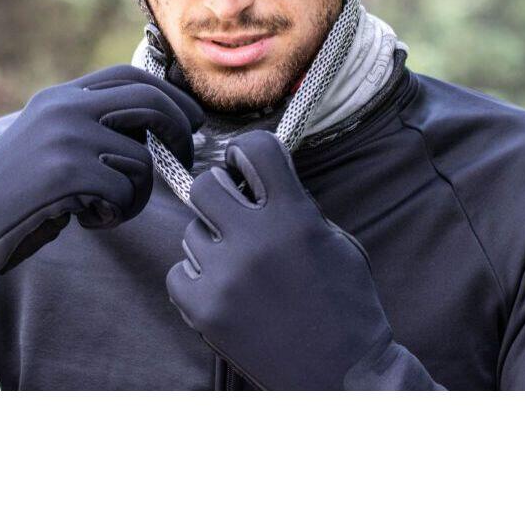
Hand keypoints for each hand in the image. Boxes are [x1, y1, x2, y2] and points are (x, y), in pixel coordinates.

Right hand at [0, 65, 202, 340]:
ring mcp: (65, 137)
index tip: (191, 120)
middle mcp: (63, 108)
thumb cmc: (13, 197)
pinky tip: (87, 220)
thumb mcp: (48, 143)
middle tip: (184, 160)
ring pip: (141, 158)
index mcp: (59, 97)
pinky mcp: (66, 173)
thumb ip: (89, 125)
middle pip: (149, 103)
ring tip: (105, 208)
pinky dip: (116, 213)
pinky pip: (125, 191)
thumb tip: (155, 123)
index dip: (170, 96)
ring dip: (138, 192)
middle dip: (178, 131)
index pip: (129, 77)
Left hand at [167, 130, 437, 389]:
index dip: (247, 153)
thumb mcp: (336, 241)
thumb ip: (295, 205)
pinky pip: (177, 273)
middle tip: (236, 216)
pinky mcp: (205, 310)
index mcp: (294, 217)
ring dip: (211, 243)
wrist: (343, 376)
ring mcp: (226, 277)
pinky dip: (196, 280)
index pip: (254, 147)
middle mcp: (256, 241)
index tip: (246, 166)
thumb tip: (253, 179)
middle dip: (221, 196)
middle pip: (205, 185)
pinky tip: (224, 291)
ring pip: (191, 232)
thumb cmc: (347, 306)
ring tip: (241, 268)